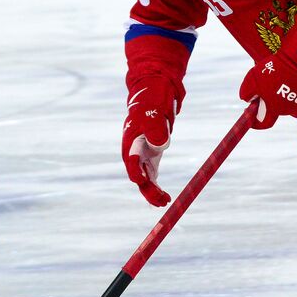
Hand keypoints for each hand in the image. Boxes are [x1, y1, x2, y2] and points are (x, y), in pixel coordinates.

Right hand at [122, 80, 182, 206]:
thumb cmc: (151, 102)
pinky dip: (156, 185)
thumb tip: (160, 145)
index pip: (131, 161)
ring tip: (165, 202)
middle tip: (161, 201)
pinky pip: (151, 174)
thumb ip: (155, 128)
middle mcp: (134, 151)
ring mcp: (142, 154)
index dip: (136, 172)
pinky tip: (164, 196)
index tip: (142, 182)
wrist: (153, 94)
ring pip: (145, 178)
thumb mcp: (153, 112)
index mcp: (131, 141)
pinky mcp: (151, 155)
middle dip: (148, 190)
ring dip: (153, 192)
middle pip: (138, 175)